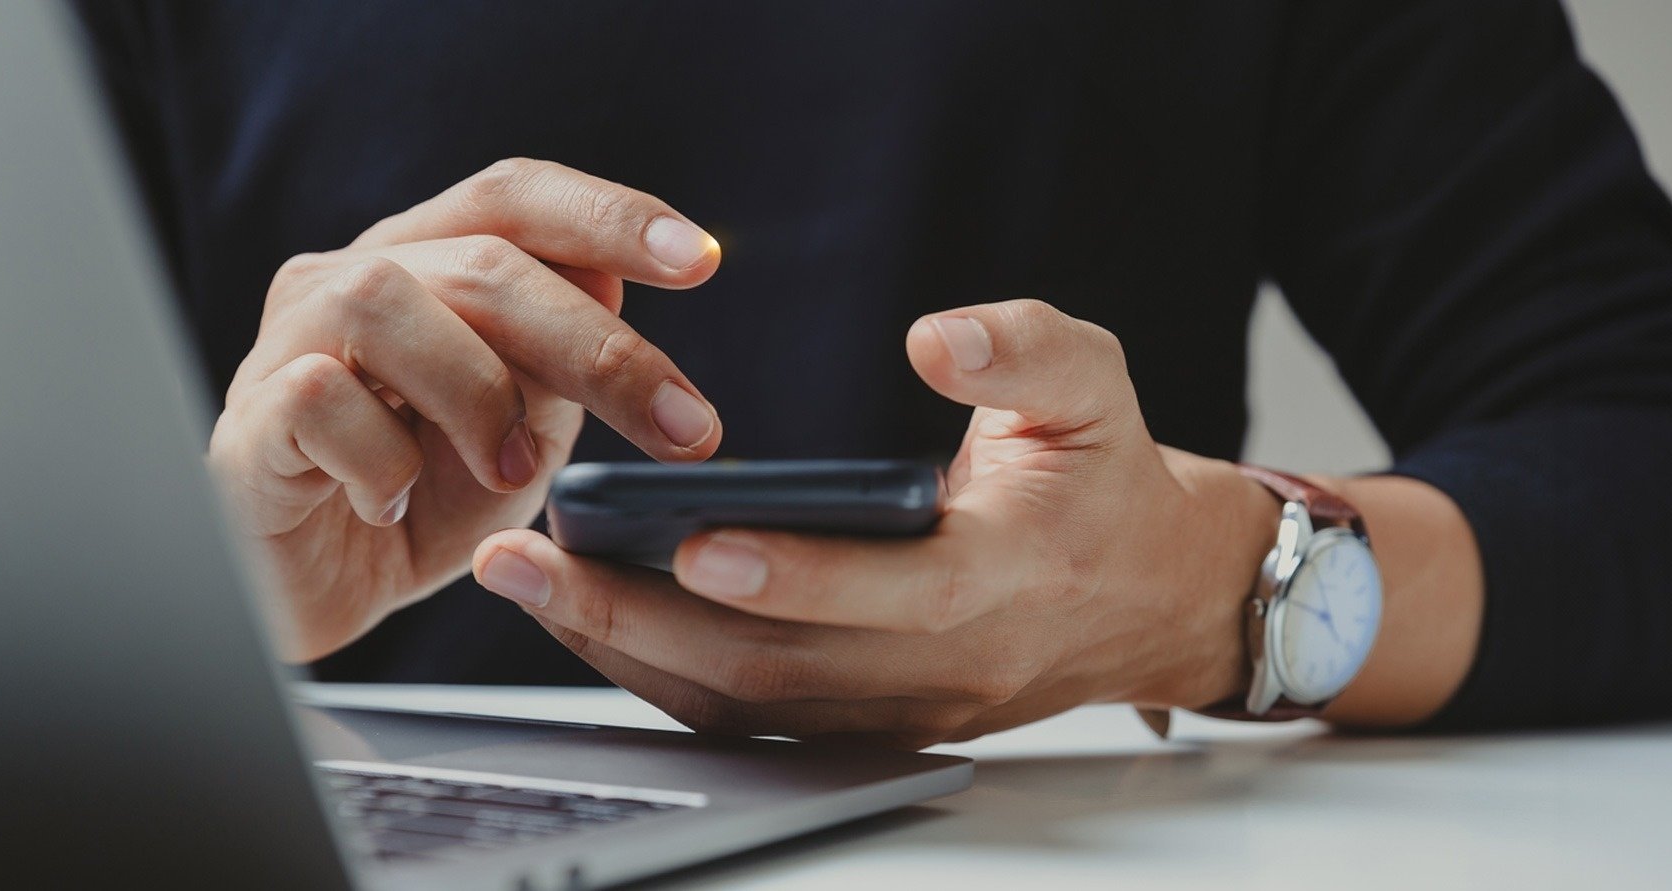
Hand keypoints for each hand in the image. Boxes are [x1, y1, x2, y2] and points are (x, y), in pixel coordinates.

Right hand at [209, 159, 724, 660]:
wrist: (318, 597)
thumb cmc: (422, 502)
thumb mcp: (522, 430)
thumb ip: (559, 361)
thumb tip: (612, 283)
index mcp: (425, 262)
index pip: (514, 197)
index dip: (608, 214)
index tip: (702, 261)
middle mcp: (348, 279)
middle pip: (480, 260)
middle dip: (596, 345)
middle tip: (682, 427)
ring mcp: (285, 343)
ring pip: (384, 299)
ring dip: (478, 391)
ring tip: (513, 471)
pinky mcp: (245, 422)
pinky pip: (317, 398)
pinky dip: (382, 460)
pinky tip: (398, 506)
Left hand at [473, 299, 1277, 748]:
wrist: (1146, 596)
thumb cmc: (1102, 479)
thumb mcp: (1095, 386)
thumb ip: (1025, 351)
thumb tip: (938, 337)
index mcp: (1005, 577)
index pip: (896, 595)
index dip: (798, 575)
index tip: (698, 541)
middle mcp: (945, 665)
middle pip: (780, 666)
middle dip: (640, 619)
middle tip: (527, 562)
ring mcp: (900, 708)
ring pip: (747, 703)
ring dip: (624, 649)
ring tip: (524, 583)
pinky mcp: (866, 721)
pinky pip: (749, 714)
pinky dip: (657, 674)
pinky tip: (584, 618)